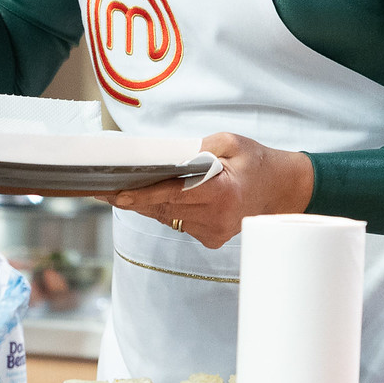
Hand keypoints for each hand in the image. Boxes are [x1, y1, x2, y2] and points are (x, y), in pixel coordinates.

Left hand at [111, 132, 314, 248]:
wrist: (283, 190)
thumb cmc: (257, 163)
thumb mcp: (231, 143)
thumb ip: (200, 149)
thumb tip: (169, 158)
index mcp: (222, 193)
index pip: (172, 195)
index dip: (142, 195)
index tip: (116, 194)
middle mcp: (216, 218)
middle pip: (163, 208)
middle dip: (133, 198)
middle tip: (100, 188)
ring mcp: (214, 232)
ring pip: (168, 217)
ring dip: (146, 204)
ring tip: (119, 189)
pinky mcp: (211, 239)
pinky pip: (179, 222)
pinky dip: (165, 209)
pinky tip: (150, 198)